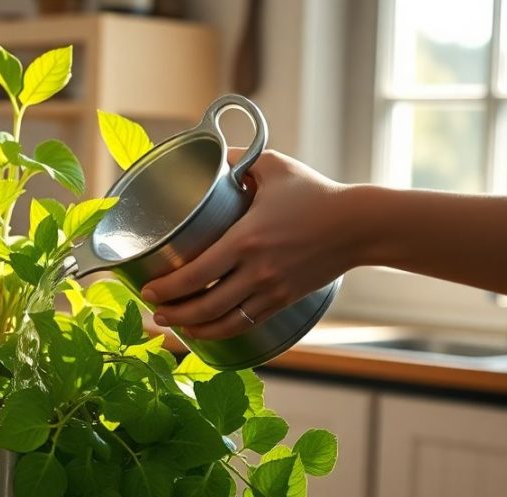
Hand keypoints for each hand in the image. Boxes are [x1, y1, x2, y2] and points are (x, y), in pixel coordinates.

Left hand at [141, 150, 361, 339]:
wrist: (359, 226)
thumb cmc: (315, 193)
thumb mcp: (274, 167)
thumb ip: (238, 161)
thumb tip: (211, 155)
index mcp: (247, 239)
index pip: (197, 273)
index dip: (168, 287)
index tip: (148, 288)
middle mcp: (257, 270)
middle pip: (204, 304)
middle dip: (172, 311)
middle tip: (152, 309)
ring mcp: (271, 290)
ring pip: (223, 321)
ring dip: (193, 327)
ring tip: (172, 324)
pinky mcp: (284, 301)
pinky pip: (245, 324)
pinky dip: (221, 332)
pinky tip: (205, 330)